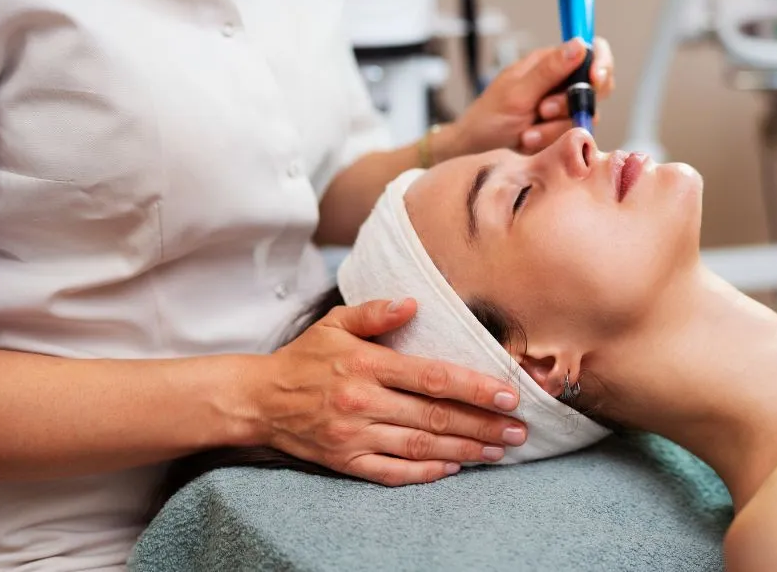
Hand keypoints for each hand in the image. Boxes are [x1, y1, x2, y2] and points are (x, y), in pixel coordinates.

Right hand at [251, 299, 527, 485]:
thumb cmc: (305, 358)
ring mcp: (353, 436)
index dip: (474, 388)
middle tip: (519, 431)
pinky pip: (391, 473)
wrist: (258, 400)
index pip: (431, 377)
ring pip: (420, 447)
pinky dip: (425, 473)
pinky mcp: (344, 461)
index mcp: (366, 364)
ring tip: (499, 451)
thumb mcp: (334, 324)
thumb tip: (413, 303)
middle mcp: (362, 402)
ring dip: (465, 451)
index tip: (508, 395)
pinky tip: (454, 468)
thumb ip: (374, 312)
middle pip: (434, 417)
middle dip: (483, 425)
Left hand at [445, 37, 615, 157]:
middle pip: (597, 87)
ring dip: (554, 128)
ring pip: (583, 116)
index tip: (594, 80)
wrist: (475, 150)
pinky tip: (528, 140)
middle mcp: (562, 83)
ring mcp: (564, 110)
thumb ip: (549, 70)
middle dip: (571, 104)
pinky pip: (572, 136)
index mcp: (551, 62)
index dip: (601, 63)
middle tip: (544, 111)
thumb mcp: (517, 92)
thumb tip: (580, 45)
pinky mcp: (563, 132)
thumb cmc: (488, 117)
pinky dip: (550, 141)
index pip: (593, 51)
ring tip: (526, 132)